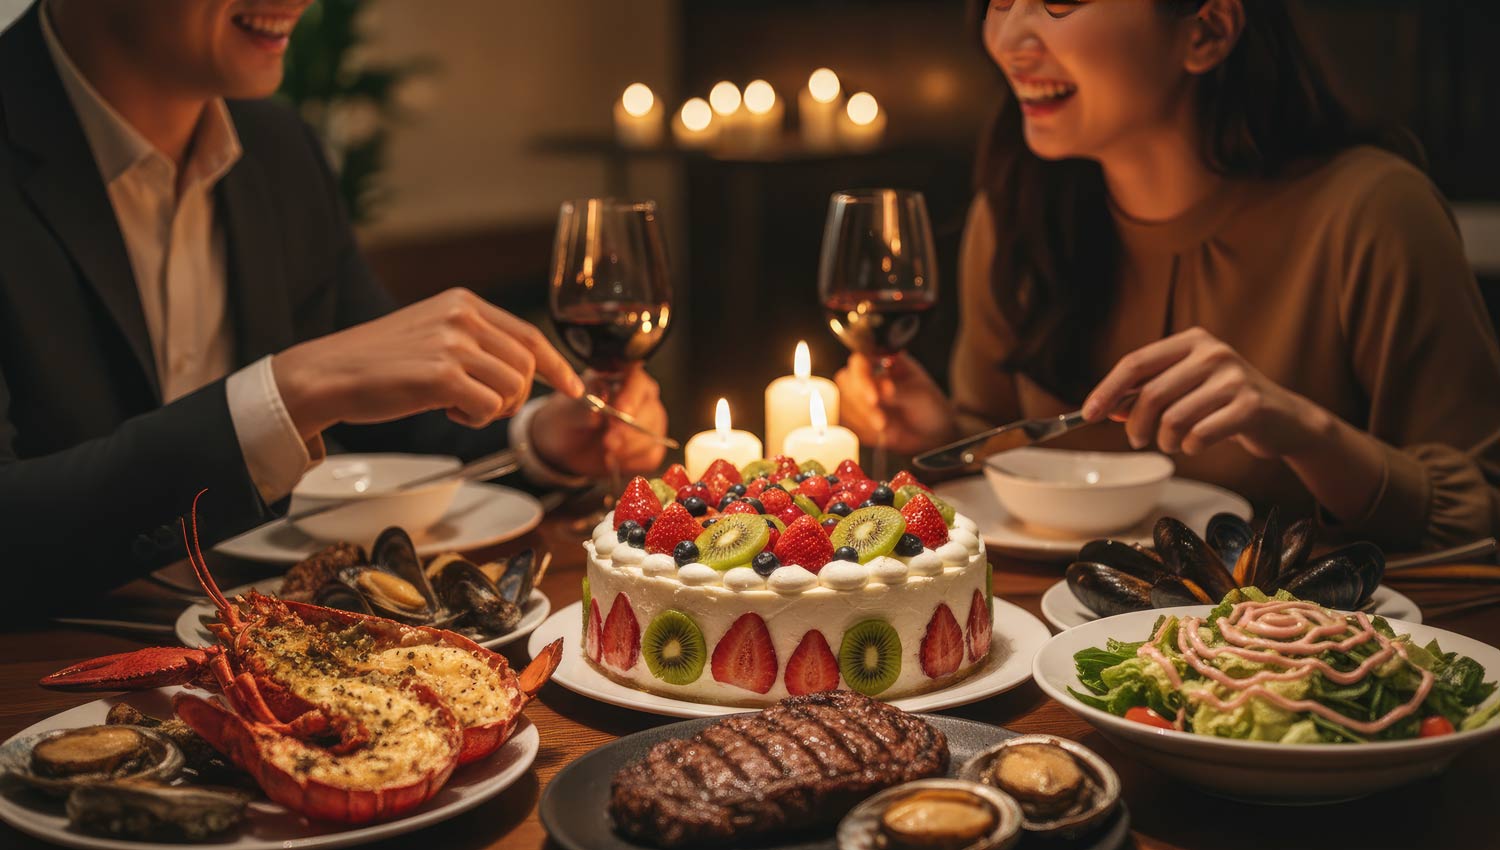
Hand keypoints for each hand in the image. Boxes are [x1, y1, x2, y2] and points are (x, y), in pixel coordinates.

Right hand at [273, 288, 584, 437]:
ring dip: (492, 410)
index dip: (557, 365)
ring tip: (456, 407)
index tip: (575, 387)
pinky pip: (490, 408)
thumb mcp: (432, 334)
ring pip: (513, 389)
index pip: (530, 335)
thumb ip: (474, 342)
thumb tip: (521, 371)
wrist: (326, 374)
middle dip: (512, 397)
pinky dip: (475, 420)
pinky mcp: (442, 374)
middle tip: (477, 406)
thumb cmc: (378, 363)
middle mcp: (462, 316)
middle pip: (526, 367)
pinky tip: (447, 413)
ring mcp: (453, 343)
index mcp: (463, 302)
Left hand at [531, 366, 668, 478]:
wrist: (569, 442)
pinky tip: (613, 459)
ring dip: (627, 449)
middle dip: (628, 430)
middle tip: (608, 441)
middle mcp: (643, 399)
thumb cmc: (571, 417)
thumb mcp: (569, 411)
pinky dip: (630, 462)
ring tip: (605, 450)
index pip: (637, 383)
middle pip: (650, 412)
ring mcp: (651, 423)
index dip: (631, 398)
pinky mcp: (651, 448)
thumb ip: (583, 410)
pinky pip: (649, 457)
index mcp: (624, 379)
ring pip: (651, 437)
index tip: (621, 412)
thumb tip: (597, 413)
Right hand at [834, 353, 958, 453]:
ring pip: (843, 404)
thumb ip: (900, 392)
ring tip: (887, 427)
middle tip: (882, 420)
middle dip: (861, 404)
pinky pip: (847, 424)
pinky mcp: (854, 418)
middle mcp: (866, 376)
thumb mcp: (919, 396)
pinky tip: (881, 434)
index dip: (861, 377)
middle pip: (845, 382)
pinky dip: (862, 431)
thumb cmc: (929, 406)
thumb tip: (883, 386)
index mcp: (883, 361)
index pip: (860, 360)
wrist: (931, 433)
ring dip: (863, 419)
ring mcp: (857, 396)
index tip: (873, 398)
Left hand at [1082, 327, 1330, 458]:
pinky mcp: (1250, 406)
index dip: (1108, 390)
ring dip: (1165, 441)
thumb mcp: (1187, 389)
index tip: (1089, 414)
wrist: (1285, 420)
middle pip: (1150, 394)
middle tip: (1137, 440)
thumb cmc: (1226, 404)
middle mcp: (1213, 353)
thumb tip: (1108, 408)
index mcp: (1192, 341)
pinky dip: (1190, 447)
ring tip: (1173, 443)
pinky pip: (1199, 435)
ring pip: (1173, 419)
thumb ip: (1148, 394)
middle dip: (1135, 425)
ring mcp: (1234, 378)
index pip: (1136, 363)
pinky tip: (1198, 444)